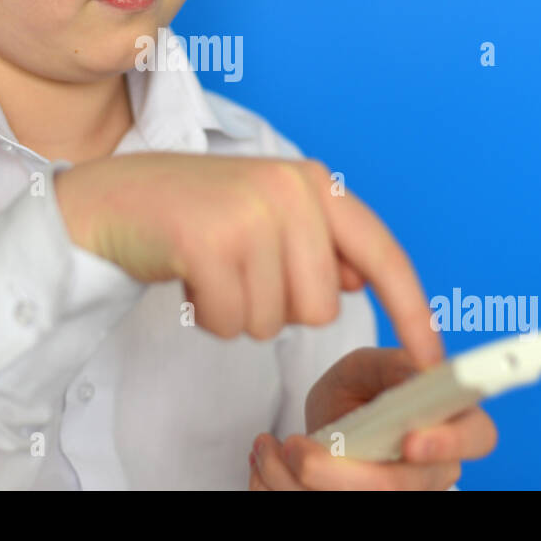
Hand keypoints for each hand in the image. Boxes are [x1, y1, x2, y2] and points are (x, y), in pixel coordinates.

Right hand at [54, 153, 441, 366]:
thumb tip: (357, 281)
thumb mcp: (263, 213)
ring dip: (239, 312)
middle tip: (238, 272)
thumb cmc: (189, 212)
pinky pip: (232, 323)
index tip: (432, 358)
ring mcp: (250, 214)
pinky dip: (209, 317)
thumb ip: (316, 243)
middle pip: (321, 308)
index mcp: (313, 182)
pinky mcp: (209, 242)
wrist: (108, 199)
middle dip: (278, 309)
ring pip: (274, 322)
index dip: (412, 310)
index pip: (383, 253)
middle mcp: (290, 191)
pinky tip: (189, 277)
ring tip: (211, 268)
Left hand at [248, 346, 497, 489]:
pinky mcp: (359, 508)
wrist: (327, 422)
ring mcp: (399, 495)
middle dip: (338, 474)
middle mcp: (431, 470)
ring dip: (294, 482)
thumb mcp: (368, 366)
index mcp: (450, 421)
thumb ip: (391, 366)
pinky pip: (316, 510)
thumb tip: (418, 369)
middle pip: (400, 488)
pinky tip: (265, 466)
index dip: (449, 442)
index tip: (411, 441)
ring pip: (354, 505)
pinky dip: (278, 490)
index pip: (477, 437)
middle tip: (295, 447)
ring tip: (268, 448)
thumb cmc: (358, 390)